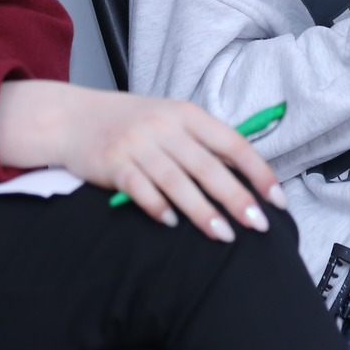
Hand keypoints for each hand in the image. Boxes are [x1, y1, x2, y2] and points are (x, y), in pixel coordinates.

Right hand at [0, 81, 283, 241]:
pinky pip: (140, 188)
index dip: (257, 172)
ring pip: (178, 181)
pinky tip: (170, 223)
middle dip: (236, 198)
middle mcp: (165, 127)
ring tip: (223, 235)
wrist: (72, 117)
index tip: (277, 199)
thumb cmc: (129, 123)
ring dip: (202, 211)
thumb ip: (201, 143)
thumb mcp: (169, 120)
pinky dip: (157, 207)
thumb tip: (243, 176)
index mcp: (187, 114)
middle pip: (208, 167)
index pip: (232, 143)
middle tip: (258, 225)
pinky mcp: (114, 162)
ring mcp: (138, 144)